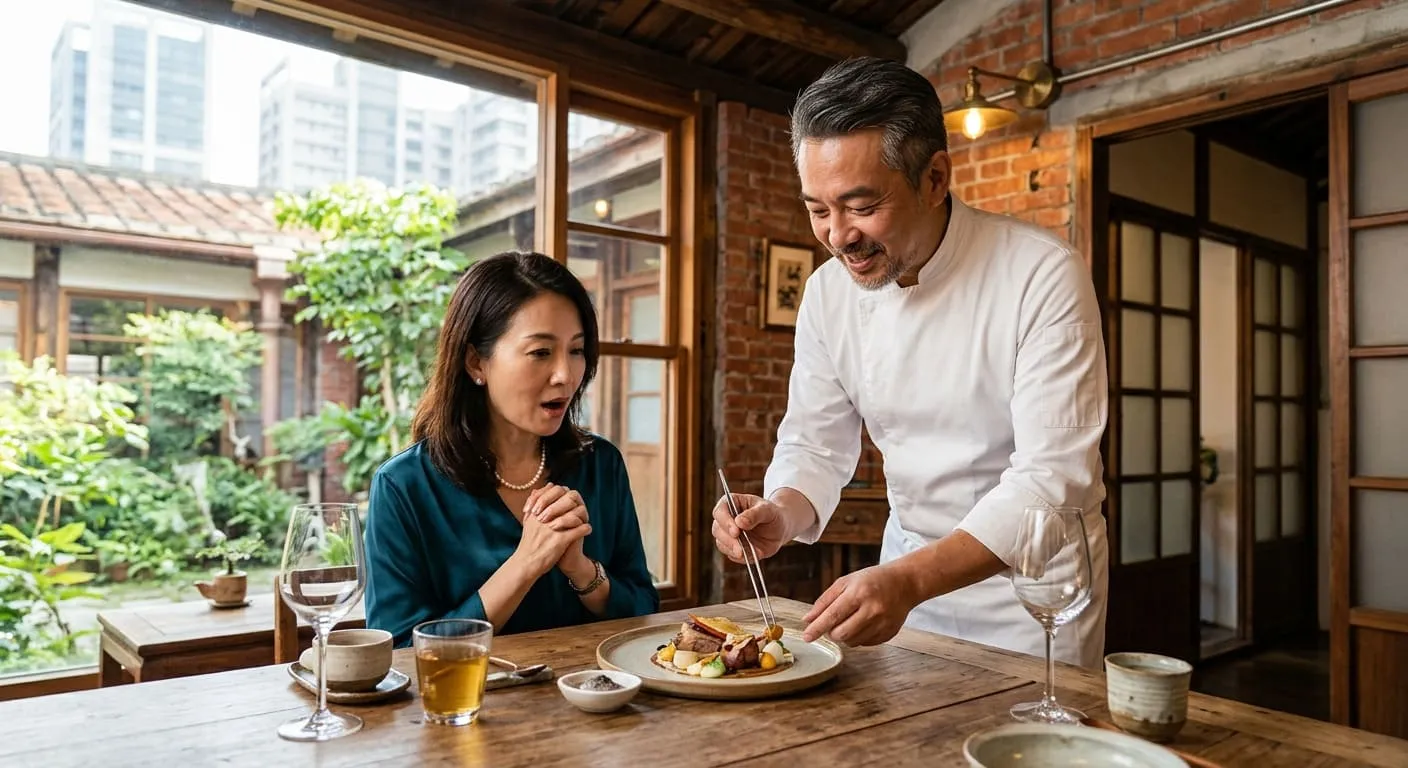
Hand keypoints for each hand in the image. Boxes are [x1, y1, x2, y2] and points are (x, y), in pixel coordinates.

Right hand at [525, 484, 590, 570]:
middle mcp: (544, 518)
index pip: (554, 492)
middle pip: (566, 500)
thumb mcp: (528, 521)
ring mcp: (552, 529)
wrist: (526, 564)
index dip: (563, 494)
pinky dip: (585, 529)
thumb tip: (543, 487)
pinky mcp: (560, 541)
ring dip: (582, 516)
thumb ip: (535, 503)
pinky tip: (587, 530)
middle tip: (579, 506)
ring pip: (574, 514)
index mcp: (536, 512)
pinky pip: (579, 530)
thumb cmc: (528, 543)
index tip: (567, 498)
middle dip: (575, 503)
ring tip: (584, 519)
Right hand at [710, 493, 790, 563]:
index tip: (736, 531)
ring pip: (721, 543)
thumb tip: (739, 522)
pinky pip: (731, 555)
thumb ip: (755, 514)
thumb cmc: (773, 514)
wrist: (780, 529)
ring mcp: (728, 534)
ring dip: (731, 550)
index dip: (725, 521)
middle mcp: (726, 519)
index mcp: (732, 503)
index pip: (720, 511)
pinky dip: (739, 557)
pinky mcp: (733, 548)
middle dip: (728, 540)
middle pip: (717, 529)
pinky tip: (751, 554)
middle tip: (740, 548)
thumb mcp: (768, 510)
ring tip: (744, 553)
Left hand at [800, 562, 919, 645]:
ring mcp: (883, 623)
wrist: (904, 583)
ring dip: (844, 635)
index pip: (833, 615)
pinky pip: (864, 644)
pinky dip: (858, 637)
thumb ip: (825, 601)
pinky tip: (863, 623)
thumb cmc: (872, 580)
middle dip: (831, 632)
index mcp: (859, 593)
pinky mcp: (889, 633)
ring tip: (850, 620)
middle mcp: (872, 609)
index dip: (817, 628)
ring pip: (852, 642)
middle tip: (833, 623)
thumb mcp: (846, 582)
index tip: (807, 637)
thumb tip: (808, 620)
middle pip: (842, 633)